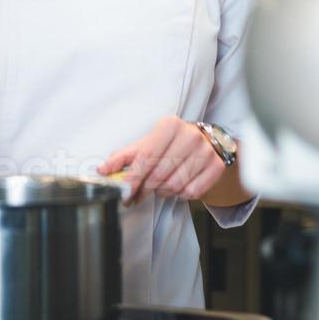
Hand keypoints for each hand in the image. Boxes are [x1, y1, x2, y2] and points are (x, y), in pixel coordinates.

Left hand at [97, 116, 226, 205]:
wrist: (204, 140)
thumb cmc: (169, 143)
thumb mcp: (146, 144)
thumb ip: (123, 157)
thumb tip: (102, 170)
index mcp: (170, 125)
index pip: (147, 157)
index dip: (133, 178)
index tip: (124, 192)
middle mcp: (190, 135)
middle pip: (159, 174)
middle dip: (145, 189)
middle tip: (137, 194)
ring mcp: (205, 151)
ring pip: (175, 185)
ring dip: (162, 192)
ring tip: (159, 186)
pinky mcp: (216, 166)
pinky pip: (192, 192)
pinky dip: (180, 195)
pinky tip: (178, 186)